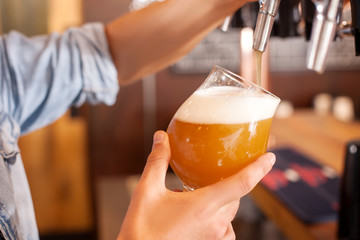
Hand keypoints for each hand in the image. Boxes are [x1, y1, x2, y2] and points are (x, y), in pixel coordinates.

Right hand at [117, 130, 274, 239]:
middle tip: (227, 171)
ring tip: (208, 193)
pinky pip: (224, 230)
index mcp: (203, 206)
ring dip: (225, 201)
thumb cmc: (141, 229)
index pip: (242, 183)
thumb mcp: (147, 190)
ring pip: (231, 214)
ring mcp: (212, 238)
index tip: (271, 157)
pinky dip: (220, 218)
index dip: (259, 168)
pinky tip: (204, 215)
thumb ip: (157, 161)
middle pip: (237, 197)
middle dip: (234, 182)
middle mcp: (214, 223)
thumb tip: (161, 137)